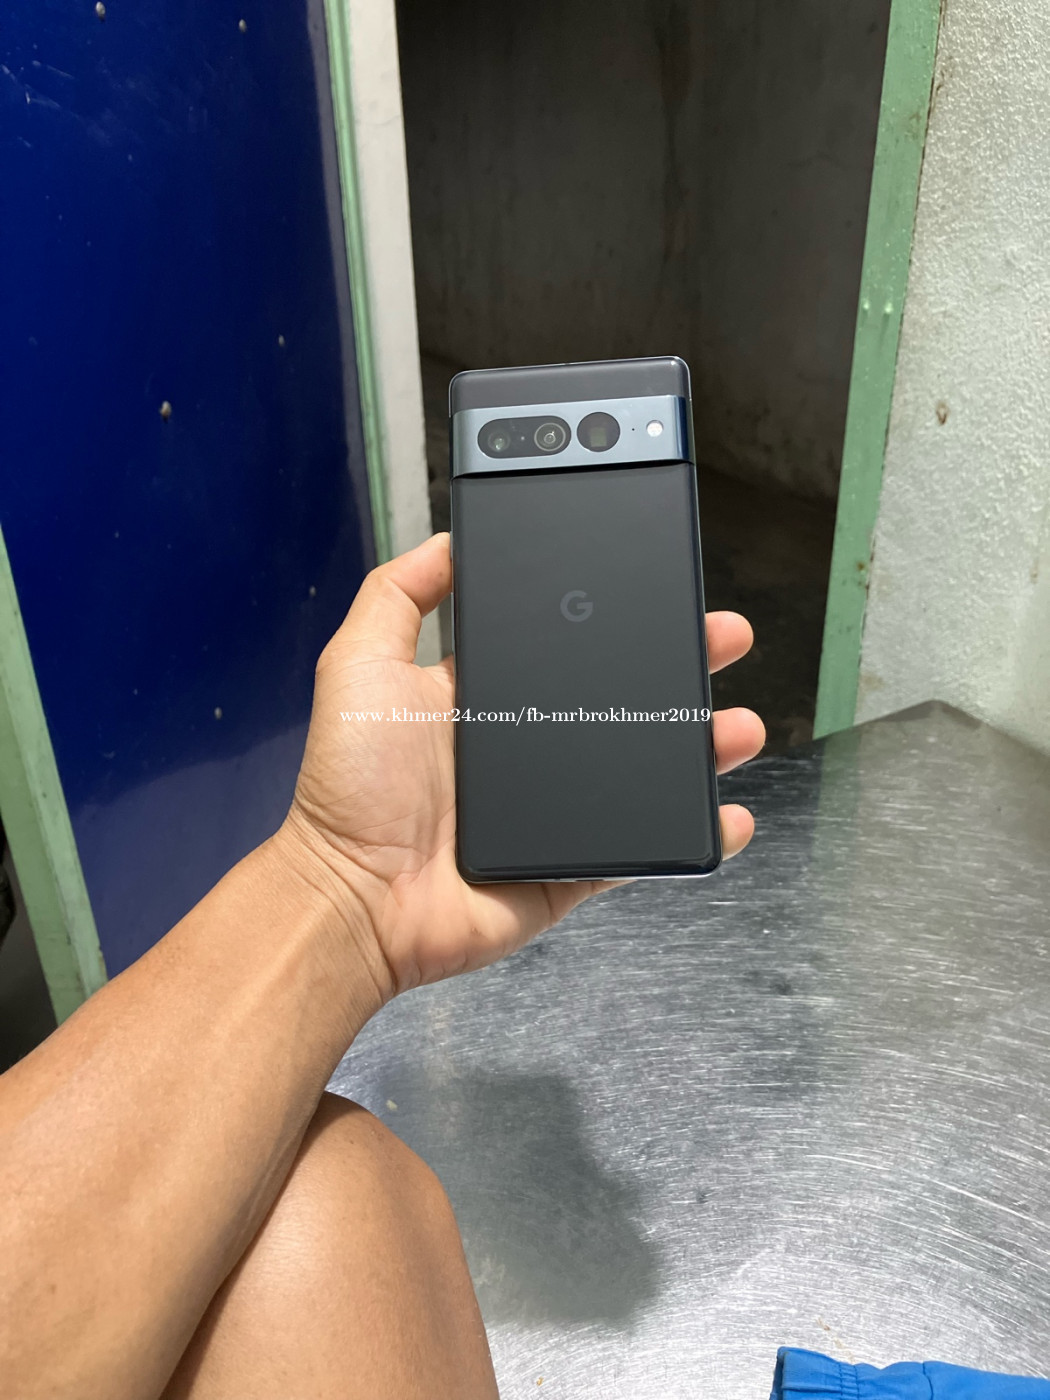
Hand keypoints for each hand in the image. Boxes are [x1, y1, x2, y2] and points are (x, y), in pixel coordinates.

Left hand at [285, 534, 764, 999]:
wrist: (355, 897)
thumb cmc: (350, 786)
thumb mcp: (360, 664)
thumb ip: (397, 595)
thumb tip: (450, 539)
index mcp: (489, 696)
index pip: (568, 643)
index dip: (616, 613)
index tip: (659, 584)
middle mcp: (529, 746)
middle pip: (623, 698)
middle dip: (681, 667)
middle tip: (723, 639)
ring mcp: (557, 809)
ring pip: (648, 768)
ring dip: (703, 746)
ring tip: (740, 725)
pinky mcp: (572, 867)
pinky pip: (644, 847)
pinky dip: (692, 834)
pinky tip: (728, 814)